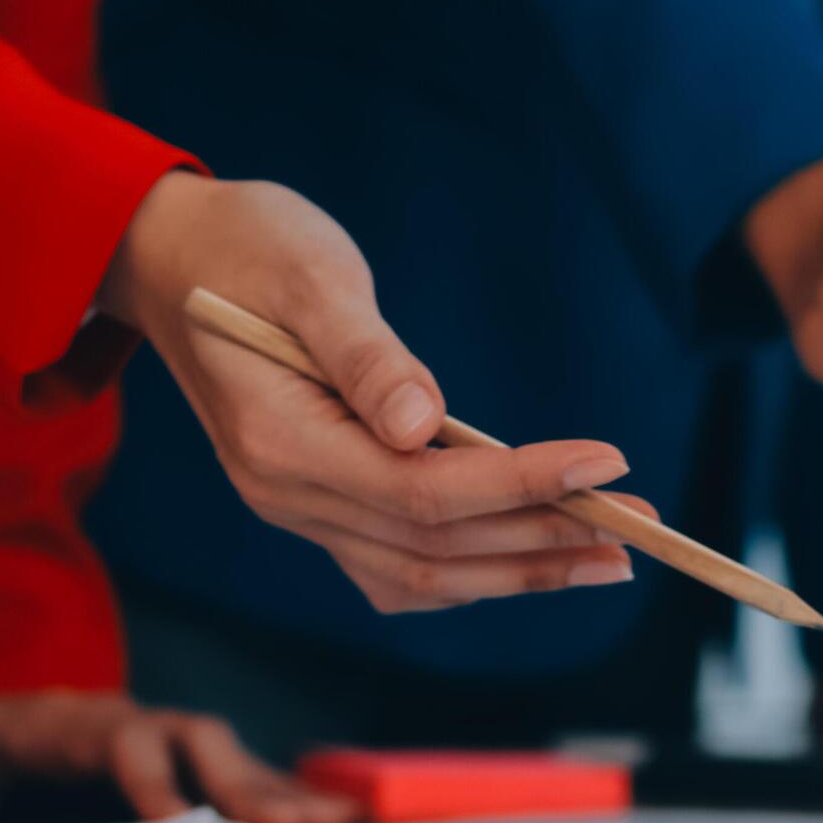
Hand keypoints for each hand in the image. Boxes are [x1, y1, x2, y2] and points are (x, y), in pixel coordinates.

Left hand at [0, 691, 357, 822]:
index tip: (170, 821)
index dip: (150, 773)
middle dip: (251, 785)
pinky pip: (245, 788)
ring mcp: (162, 750)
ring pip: (237, 762)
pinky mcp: (182, 780)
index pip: (122, 738)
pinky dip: (293, 807)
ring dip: (290, 797)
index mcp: (66, 722)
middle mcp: (131, 725)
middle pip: (203, 742)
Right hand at [99, 175, 635, 611]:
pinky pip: (400, 565)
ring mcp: (298, 508)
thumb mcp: (310, 277)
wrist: (176, 258)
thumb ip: (366, 354)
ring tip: (614, 557)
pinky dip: (475, 569)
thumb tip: (423, 424)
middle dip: (545, 540)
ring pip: (422, 572)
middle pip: (435, 546)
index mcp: (279, 441)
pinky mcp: (318, 502)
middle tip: (646, 528)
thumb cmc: (248, 250)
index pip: (423, 492)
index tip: (607, 463)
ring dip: (522, 570)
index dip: (522, 485)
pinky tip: (538, 558)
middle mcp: (284, 494)